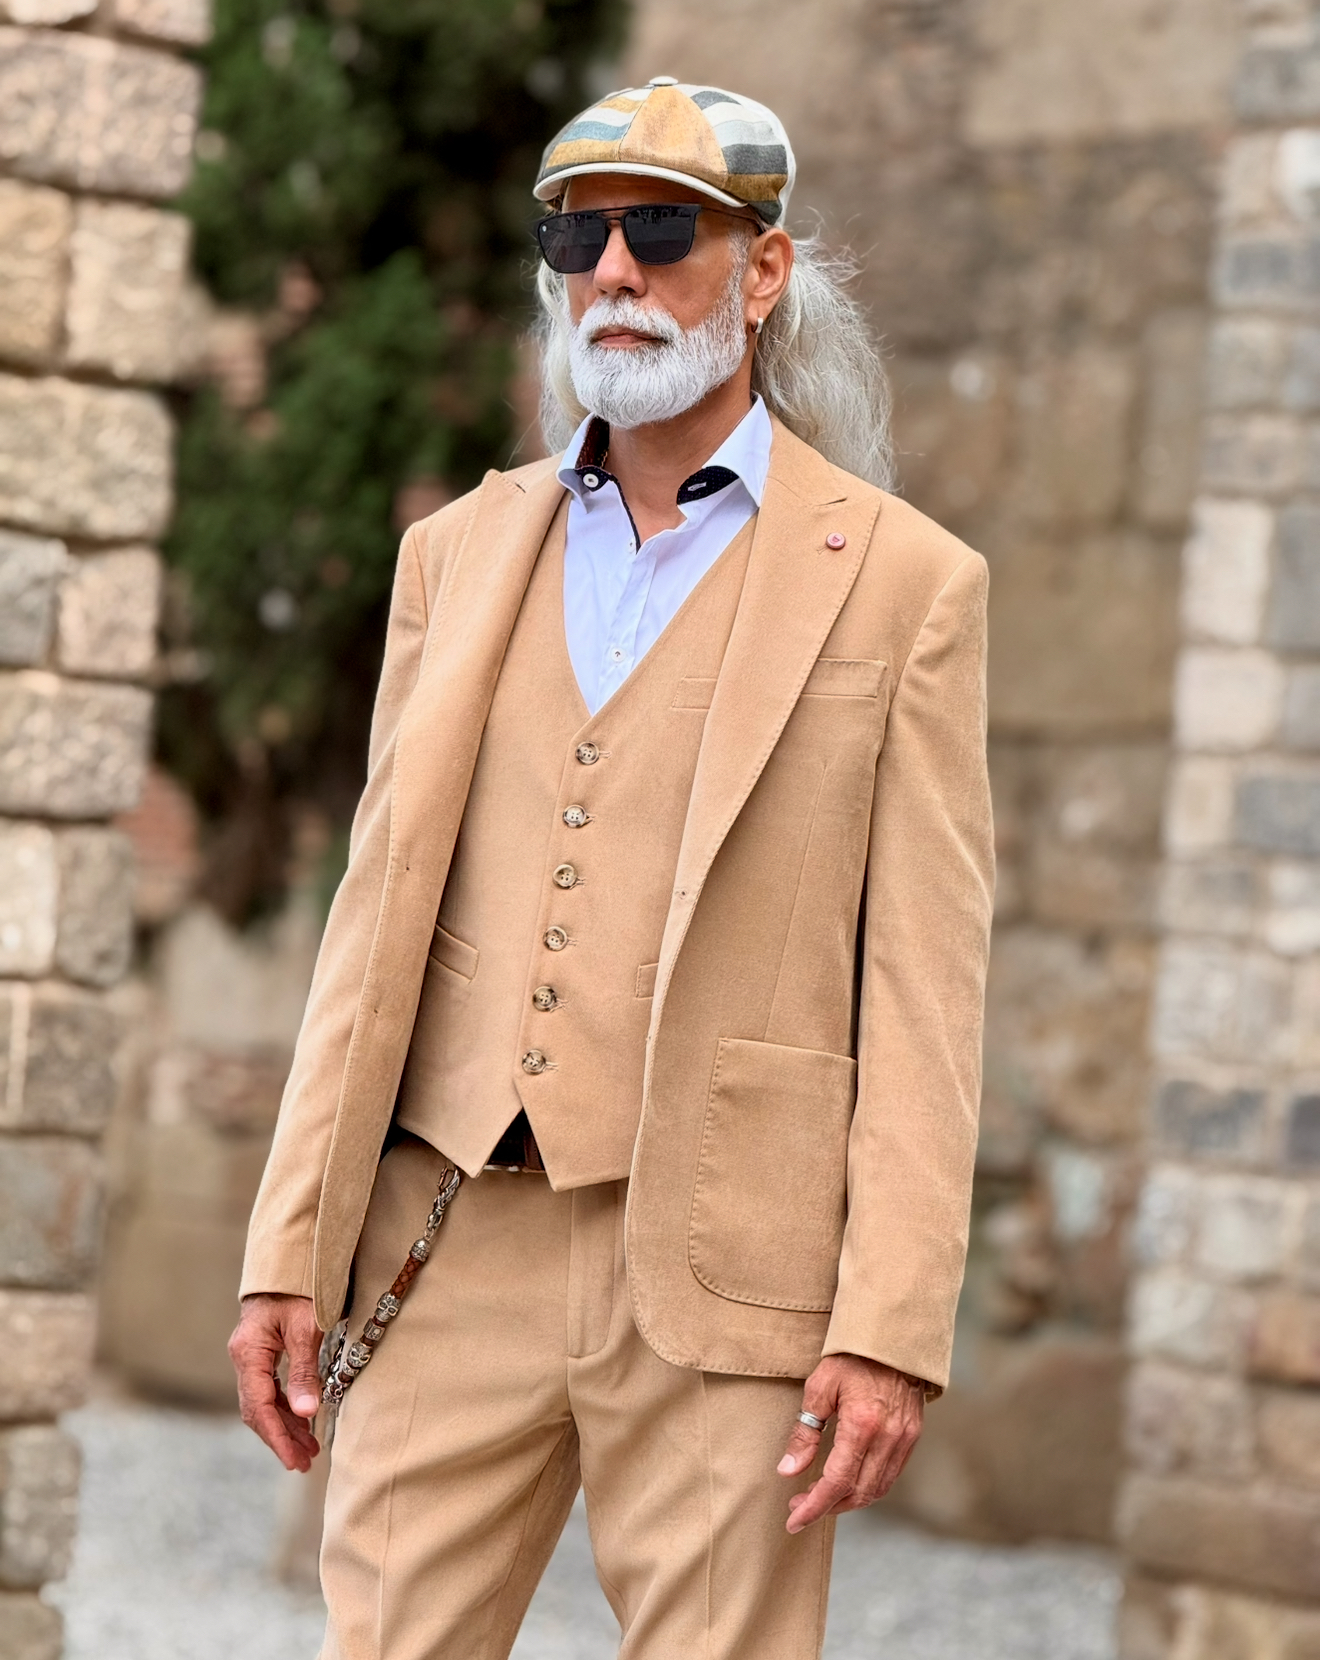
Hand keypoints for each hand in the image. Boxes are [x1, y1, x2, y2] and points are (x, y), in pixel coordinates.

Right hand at [228, 1293, 324, 1472]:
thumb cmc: (301, 1287)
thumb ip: (304, 1371)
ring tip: (307, 1449)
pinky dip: (286, 1406)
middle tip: (304, 1462)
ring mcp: (251, 1355)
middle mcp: (244, 1357)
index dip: (277, 1438)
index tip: (294, 1461)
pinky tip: (302, 1420)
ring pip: (264, 1401)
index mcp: (249, 1352)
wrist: (292, 1257)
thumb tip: (307, 1414)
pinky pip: (270, 1387)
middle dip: (280, 1438)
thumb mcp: (307, 1327)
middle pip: (258, 1409)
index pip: (259, 1407)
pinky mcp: (261, 1351)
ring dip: (285, 1425)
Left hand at [777, 1353, 923, 1532]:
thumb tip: (788, 1470)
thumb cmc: (852, 1357)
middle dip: (827, 1506)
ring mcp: (904, 1438)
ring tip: (821, 1496)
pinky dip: (867, 1486)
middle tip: (800, 1505)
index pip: (837, 1481)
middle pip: (858, 1493)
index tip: (794, 1519)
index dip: (814, 1506)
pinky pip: (889, 1475)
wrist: (892, 1337)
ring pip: (876, 1489)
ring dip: (847, 1500)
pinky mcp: (912, 1436)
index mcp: (863, 1424)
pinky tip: (848, 1480)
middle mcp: (889, 1437)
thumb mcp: (820, 1387)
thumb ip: (804, 1432)